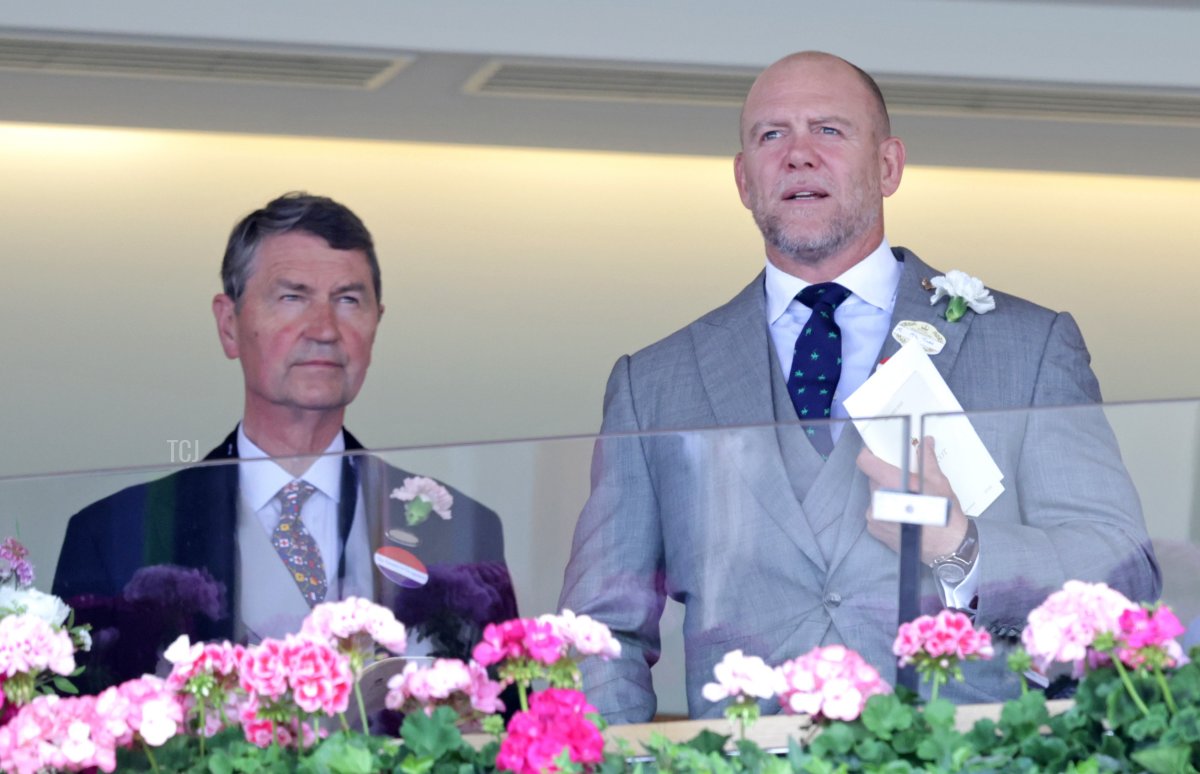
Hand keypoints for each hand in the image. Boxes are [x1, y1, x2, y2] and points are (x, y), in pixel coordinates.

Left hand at [856, 436, 968, 563]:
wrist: (946, 547)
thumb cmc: (944, 512)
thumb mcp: (938, 481)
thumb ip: (926, 459)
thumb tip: (926, 441)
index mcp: (892, 484)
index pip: (866, 463)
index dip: (868, 454)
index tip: (874, 452)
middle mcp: (878, 500)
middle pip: (873, 480)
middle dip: (885, 477)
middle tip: (902, 480)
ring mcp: (874, 517)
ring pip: (875, 496)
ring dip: (886, 494)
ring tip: (906, 500)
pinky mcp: (874, 529)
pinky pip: (875, 512)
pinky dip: (885, 510)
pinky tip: (901, 515)